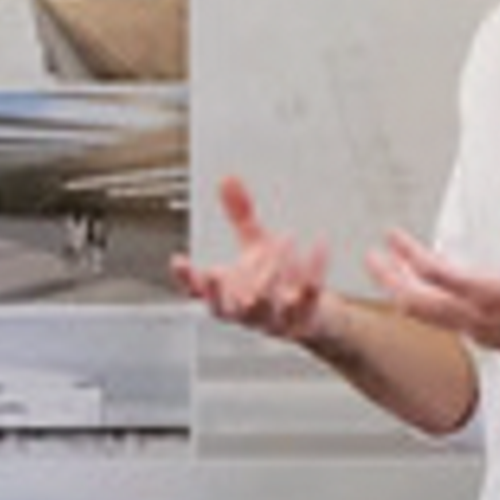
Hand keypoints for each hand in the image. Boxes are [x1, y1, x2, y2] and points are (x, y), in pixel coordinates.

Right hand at [170, 176, 336, 344]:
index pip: (198, 293)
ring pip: (268, 305)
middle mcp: (245, 313)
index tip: (179, 260)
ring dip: (274, 274)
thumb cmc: (276, 281)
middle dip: (242, 280)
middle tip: (252, 252)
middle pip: (235, 305)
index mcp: (226, 297)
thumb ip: (240, 215)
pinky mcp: (304, 319)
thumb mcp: (255, 244)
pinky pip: (309, 296)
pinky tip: (320, 245)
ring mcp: (274, 321)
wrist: (313, 315)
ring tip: (284, 238)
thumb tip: (226, 179)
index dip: (186, 279)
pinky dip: (314, 271)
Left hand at [371, 177, 499, 373]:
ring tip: (390, 271)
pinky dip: (424, 304)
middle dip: (389, 279)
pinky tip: (424, 290)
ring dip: (404, 293)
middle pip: (415, 302)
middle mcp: (476, 317)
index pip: (435, 274)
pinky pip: (441, 322)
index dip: (408, 254)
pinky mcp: (482, 338)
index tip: (392, 236)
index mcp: (489, 294)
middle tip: (372, 257)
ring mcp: (476, 331)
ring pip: (425, 315)